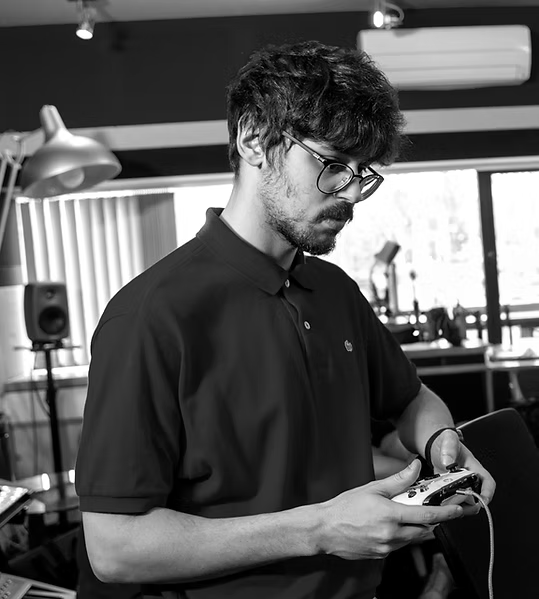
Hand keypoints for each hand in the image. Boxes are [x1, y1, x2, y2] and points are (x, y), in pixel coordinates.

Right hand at [317, 460, 463, 560]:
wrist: (324, 529)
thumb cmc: (344, 507)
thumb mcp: (372, 488)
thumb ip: (398, 480)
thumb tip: (415, 467)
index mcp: (390, 515)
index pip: (427, 516)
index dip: (446, 513)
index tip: (458, 509)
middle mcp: (391, 535)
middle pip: (424, 531)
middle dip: (431, 521)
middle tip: (429, 510)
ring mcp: (387, 548)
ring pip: (412, 539)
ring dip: (415, 528)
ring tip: (404, 515)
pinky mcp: (381, 555)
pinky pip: (400, 546)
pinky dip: (402, 535)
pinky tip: (390, 525)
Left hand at [429, 430, 495, 509]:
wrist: (434, 444)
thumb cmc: (445, 441)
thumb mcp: (448, 439)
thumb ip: (449, 448)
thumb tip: (448, 462)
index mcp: (474, 467)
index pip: (488, 482)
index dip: (488, 492)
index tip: (483, 500)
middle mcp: (469, 478)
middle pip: (477, 496)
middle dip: (472, 505)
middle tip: (462, 507)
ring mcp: (459, 485)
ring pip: (465, 501)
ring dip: (459, 506)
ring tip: (449, 507)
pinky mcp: (449, 489)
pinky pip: (452, 500)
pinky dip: (448, 504)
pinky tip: (440, 504)